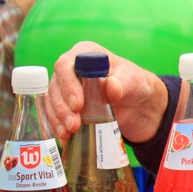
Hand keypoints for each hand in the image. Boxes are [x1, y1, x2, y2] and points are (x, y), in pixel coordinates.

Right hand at [46, 41, 168, 145]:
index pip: (67, 65)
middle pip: (56, 85)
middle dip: (62, 107)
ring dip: (58, 118)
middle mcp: (72, 69)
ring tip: (69, 133)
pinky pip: (54, 115)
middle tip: (74, 124)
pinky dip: (58, 126)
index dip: (68, 84)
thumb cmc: (135, 84)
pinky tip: (64, 137)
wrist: (140, 105)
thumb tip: (111, 87)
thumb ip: (122, 82)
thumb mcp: (134, 81)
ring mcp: (66, 88)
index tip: (78, 104)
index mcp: (86, 54)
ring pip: (52, 101)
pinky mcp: (66, 106)